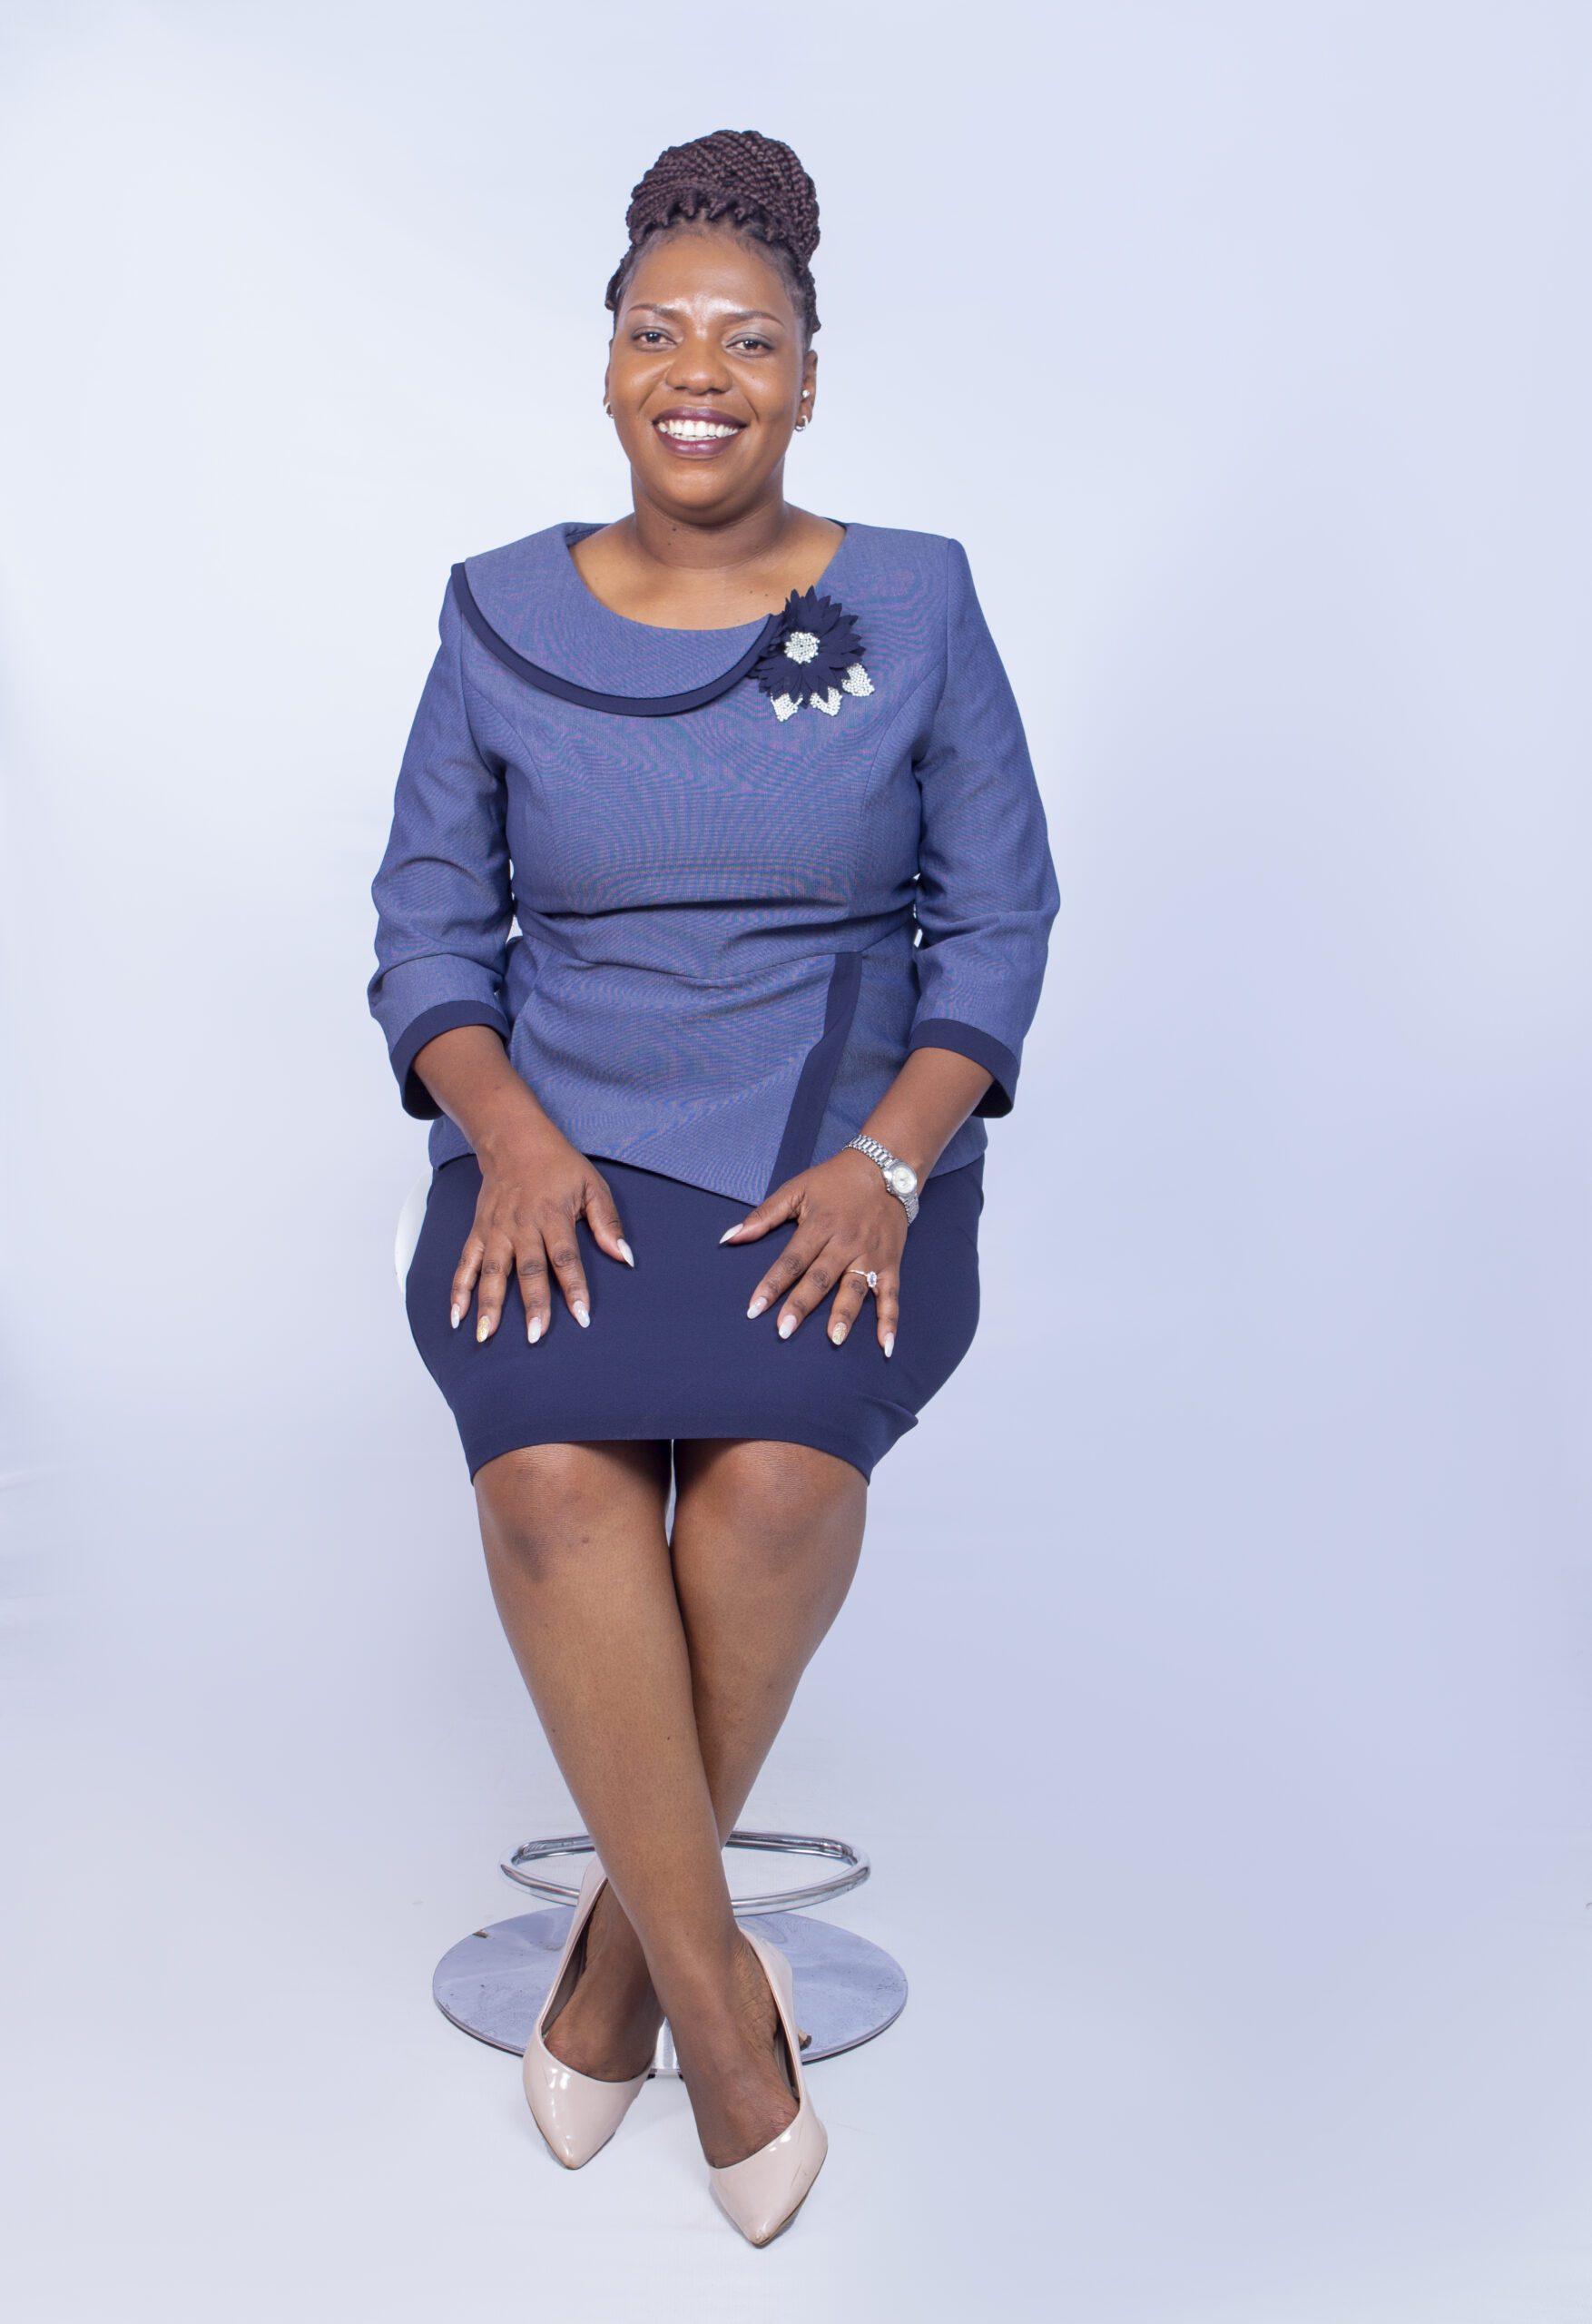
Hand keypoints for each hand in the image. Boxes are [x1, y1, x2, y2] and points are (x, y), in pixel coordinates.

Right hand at [453, 1124, 633, 1343]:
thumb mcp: (592, 1185)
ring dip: (489, 1304)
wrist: (513, 1139)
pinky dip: (459, 1289)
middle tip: (535, 1335)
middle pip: (528, 1270)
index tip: (582, 1316)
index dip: (574, 1288)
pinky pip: (467, 1263)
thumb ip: (608, 1222)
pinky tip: (457, 1316)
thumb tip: (625, 1257)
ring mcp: (497, 1230)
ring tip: (487, 1334)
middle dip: (532, 1304)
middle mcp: (522, 1226)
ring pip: (493, 1271)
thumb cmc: (557, 1164)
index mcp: (553, 1215)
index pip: (566, 1258)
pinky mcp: (479, 1231)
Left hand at [722, 1147, 907, 1356]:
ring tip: (833, 1339)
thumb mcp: (797, 1189)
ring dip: (844, 1315)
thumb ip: (763, 1215)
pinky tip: (885, 1344)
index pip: (791, 1260)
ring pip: (855, 1288)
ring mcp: (870, 1254)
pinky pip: (891, 1295)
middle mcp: (845, 1242)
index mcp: (819, 1225)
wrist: (885, 1168)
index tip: (754, 1309)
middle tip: (784, 1331)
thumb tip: (729, 1237)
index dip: (772, 1285)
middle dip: (801, 1305)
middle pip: (820, 1278)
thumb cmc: (834, 1181)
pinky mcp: (890, 1263)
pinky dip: (890, 1321)